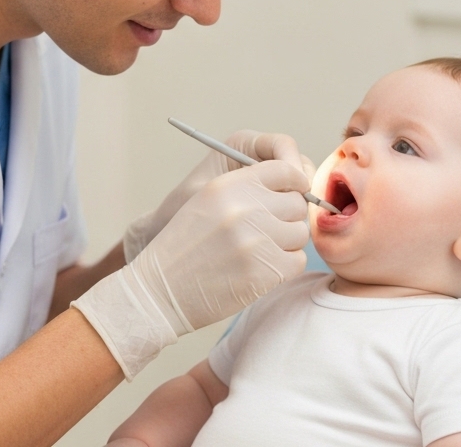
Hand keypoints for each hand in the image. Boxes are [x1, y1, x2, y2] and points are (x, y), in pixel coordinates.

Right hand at [123, 131, 313, 261]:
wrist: (160, 290)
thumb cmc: (185, 246)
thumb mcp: (206, 202)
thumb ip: (248, 189)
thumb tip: (300, 184)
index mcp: (228, 185)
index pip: (285, 170)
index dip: (294, 182)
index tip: (292, 194)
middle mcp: (244, 207)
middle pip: (297, 204)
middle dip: (287, 218)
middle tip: (267, 232)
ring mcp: (256, 239)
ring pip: (299, 233)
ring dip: (286, 244)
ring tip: (257, 252)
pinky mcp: (264, 270)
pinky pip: (297, 261)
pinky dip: (283, 267)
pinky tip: (259, 269)